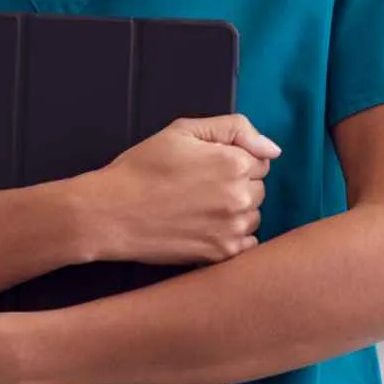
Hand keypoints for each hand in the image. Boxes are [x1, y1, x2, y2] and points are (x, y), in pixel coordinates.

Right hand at [92, 115, 279, 265]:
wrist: (110, 213)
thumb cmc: (142, 168)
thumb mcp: (183, 131)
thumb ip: (234, 128)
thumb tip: (273, 149)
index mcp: (234, 163)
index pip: (261, 160)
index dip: (236, 160)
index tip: (209, 166)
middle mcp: (240, 197)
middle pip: (259, 188)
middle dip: (238, 185)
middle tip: (201, 187)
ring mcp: (232, 229)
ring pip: (254, 216)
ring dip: (236, 212)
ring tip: (201, 209)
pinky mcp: (220, 254)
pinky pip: (246, 244)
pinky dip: (232, 237)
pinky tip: (206, 229)